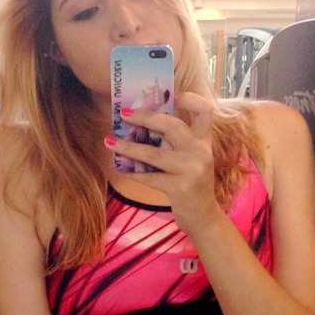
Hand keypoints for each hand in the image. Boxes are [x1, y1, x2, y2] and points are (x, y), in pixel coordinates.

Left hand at [106, 92, 222, 236]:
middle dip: (145, 117)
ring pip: (154, 154)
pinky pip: (150, 177)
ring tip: (109, 141)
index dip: (190, 100)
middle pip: (173, 125)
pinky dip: (133, 173)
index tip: (172, 97)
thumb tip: (141, 125)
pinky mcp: (181, 188)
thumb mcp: (190, 159)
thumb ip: (175, 143)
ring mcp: (192, 170)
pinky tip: (121, 169)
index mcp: (204, 141)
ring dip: (128, 147)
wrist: (203, 217)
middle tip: (124, 114)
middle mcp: (201, 152)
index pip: (205, 111)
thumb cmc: (192, 185)